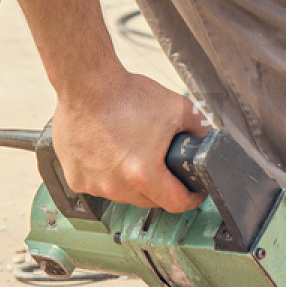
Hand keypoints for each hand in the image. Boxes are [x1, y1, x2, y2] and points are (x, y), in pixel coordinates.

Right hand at [52, 69, 209, 211]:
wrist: (85, 82)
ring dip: (132, 182)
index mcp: (144, 175)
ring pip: (124, 194)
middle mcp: (116, 186)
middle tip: (161, 164)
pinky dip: (106, 175)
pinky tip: (109, 154)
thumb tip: (210, 143)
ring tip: (132, 154)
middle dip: (161, 186)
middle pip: (150, 200)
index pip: (177, 204)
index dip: (191, 198)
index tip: (193, 191)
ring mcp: (94, 184)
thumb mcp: (178, 109)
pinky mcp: (75, 178)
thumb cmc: (125, 95)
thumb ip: (201, 130)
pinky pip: (99, 186)